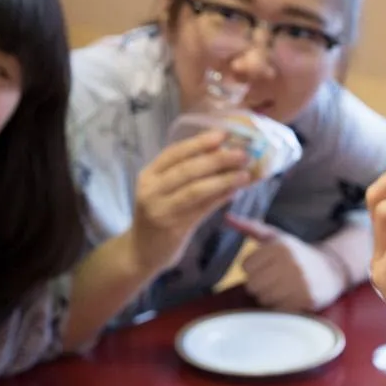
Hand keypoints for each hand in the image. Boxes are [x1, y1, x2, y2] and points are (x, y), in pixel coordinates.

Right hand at [130, 131, 250, 272]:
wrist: (140, 252)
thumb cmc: (157, 215)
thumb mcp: (161, 191)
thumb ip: (182, 173)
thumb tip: (220, 152)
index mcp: (148, 175)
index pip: (174, 153)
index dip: (199, 142)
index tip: (223, 134)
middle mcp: (151, 191)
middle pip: (187, 170)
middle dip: (217, 159)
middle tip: (241, 154)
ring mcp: (161, 210)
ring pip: (196, 190)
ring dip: (223, 180)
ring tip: (244, 174)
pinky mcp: (174, 228)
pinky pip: (202, 210)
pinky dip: (220, 199)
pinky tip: (235, 192)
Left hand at [224, 215, 347, 311]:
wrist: (330, 270)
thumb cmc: (296, 254)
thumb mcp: (276, 237)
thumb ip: (251, 227)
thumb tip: (226, 217)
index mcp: (280, 246)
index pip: (245, 266)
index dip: (253, 269)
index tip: (267, 267)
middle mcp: (290, 262)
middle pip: (252, 285)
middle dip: (260, 284)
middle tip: (274, 280)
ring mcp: (300, 282)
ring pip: (263, 299)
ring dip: (270, 297)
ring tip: (283, 289)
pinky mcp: (306, 299)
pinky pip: (278, 309)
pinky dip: (281, 307)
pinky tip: (291, 297)